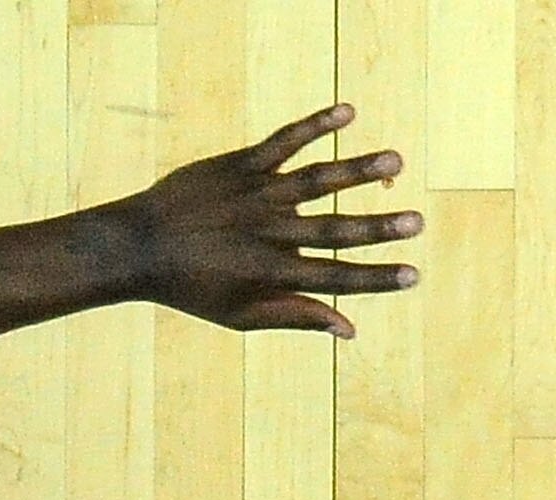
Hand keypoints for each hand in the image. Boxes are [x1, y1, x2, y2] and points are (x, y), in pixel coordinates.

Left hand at [103, 107, 425, 337]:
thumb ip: (296, 317)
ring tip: (396, 160)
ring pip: (317, 180)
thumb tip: (350, 330)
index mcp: (273, 272)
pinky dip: (316, 125)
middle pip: (335, 229)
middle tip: (418, 221)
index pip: (337, 278)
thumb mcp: (241, 316)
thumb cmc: (191, 287)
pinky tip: (347, 112)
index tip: (413, 275)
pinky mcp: (242, 164)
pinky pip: (284, 141)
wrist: (138, 245)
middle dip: (379, 227)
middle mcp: (271, 231)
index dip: (377, 278)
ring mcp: (258, 193)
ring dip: (358, 169)